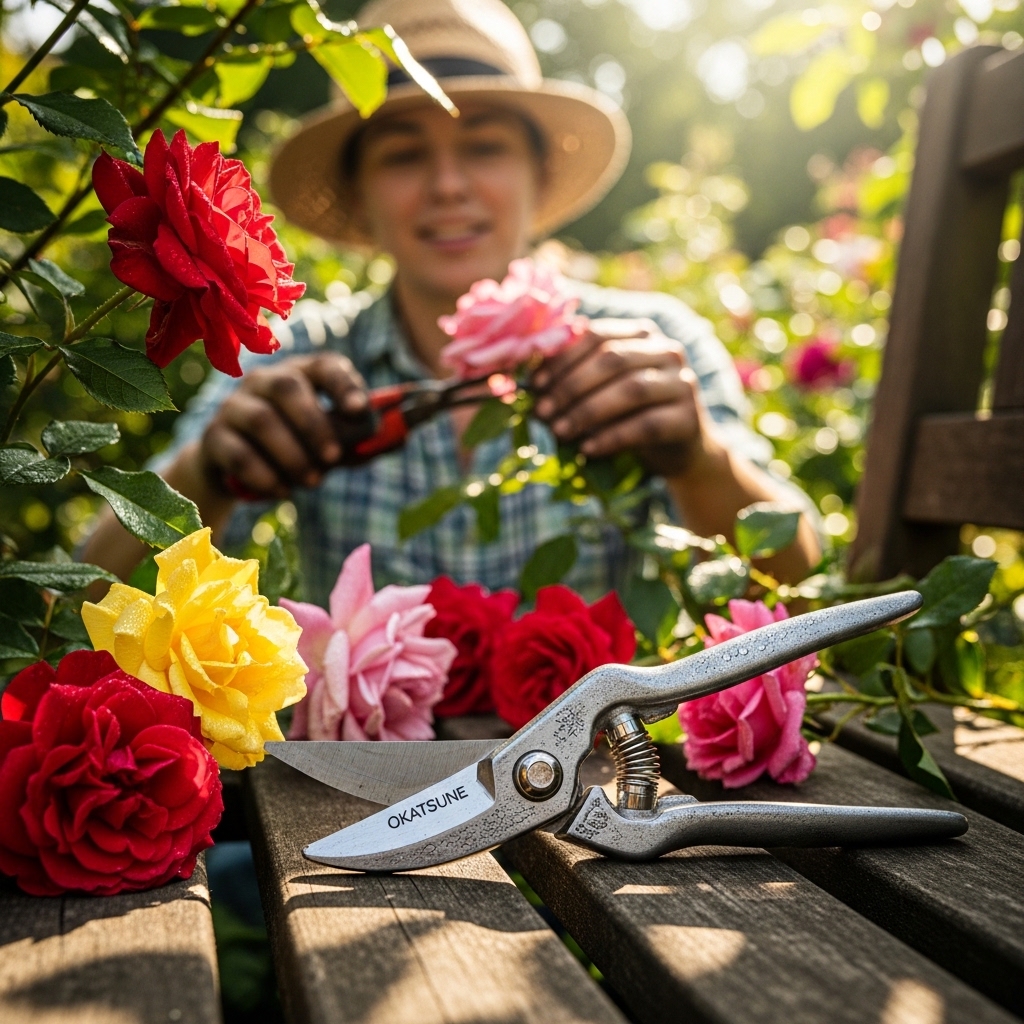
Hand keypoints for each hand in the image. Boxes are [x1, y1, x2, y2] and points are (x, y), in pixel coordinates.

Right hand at [200, 353, 368, 499]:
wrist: (236, 470)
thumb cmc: (295, 448)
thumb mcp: (330, 443)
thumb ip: (360, 440)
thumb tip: (401, 437)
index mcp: (302, 375)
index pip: (325, 365)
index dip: (344, 384)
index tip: (360, 410)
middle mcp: (264, 381)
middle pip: (287, 387)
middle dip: (315, 424)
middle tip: (334, 459)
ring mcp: (234, 406)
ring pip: (261, 420)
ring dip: (292, 454)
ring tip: (313, 481)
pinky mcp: (214, 437)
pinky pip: (238, 452)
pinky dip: (264, 475)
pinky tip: (283, 492)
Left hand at [531, 318, 712, 477]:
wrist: (678, 451)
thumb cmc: (630, 416)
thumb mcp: (603, 391)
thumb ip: (575, 378)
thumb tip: (527, 383)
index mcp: (641, 334)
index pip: (598, 335)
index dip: (563, 359)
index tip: (534, 385)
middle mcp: (667, 351)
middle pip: (613, 360)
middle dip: (571, 386)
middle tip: (541, 412)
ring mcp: (682, 383)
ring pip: (631, 390)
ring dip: (588, 411)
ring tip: (559, 432)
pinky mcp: (689, 418)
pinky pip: (646, 425)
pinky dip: (612, 437)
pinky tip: (588, 449)